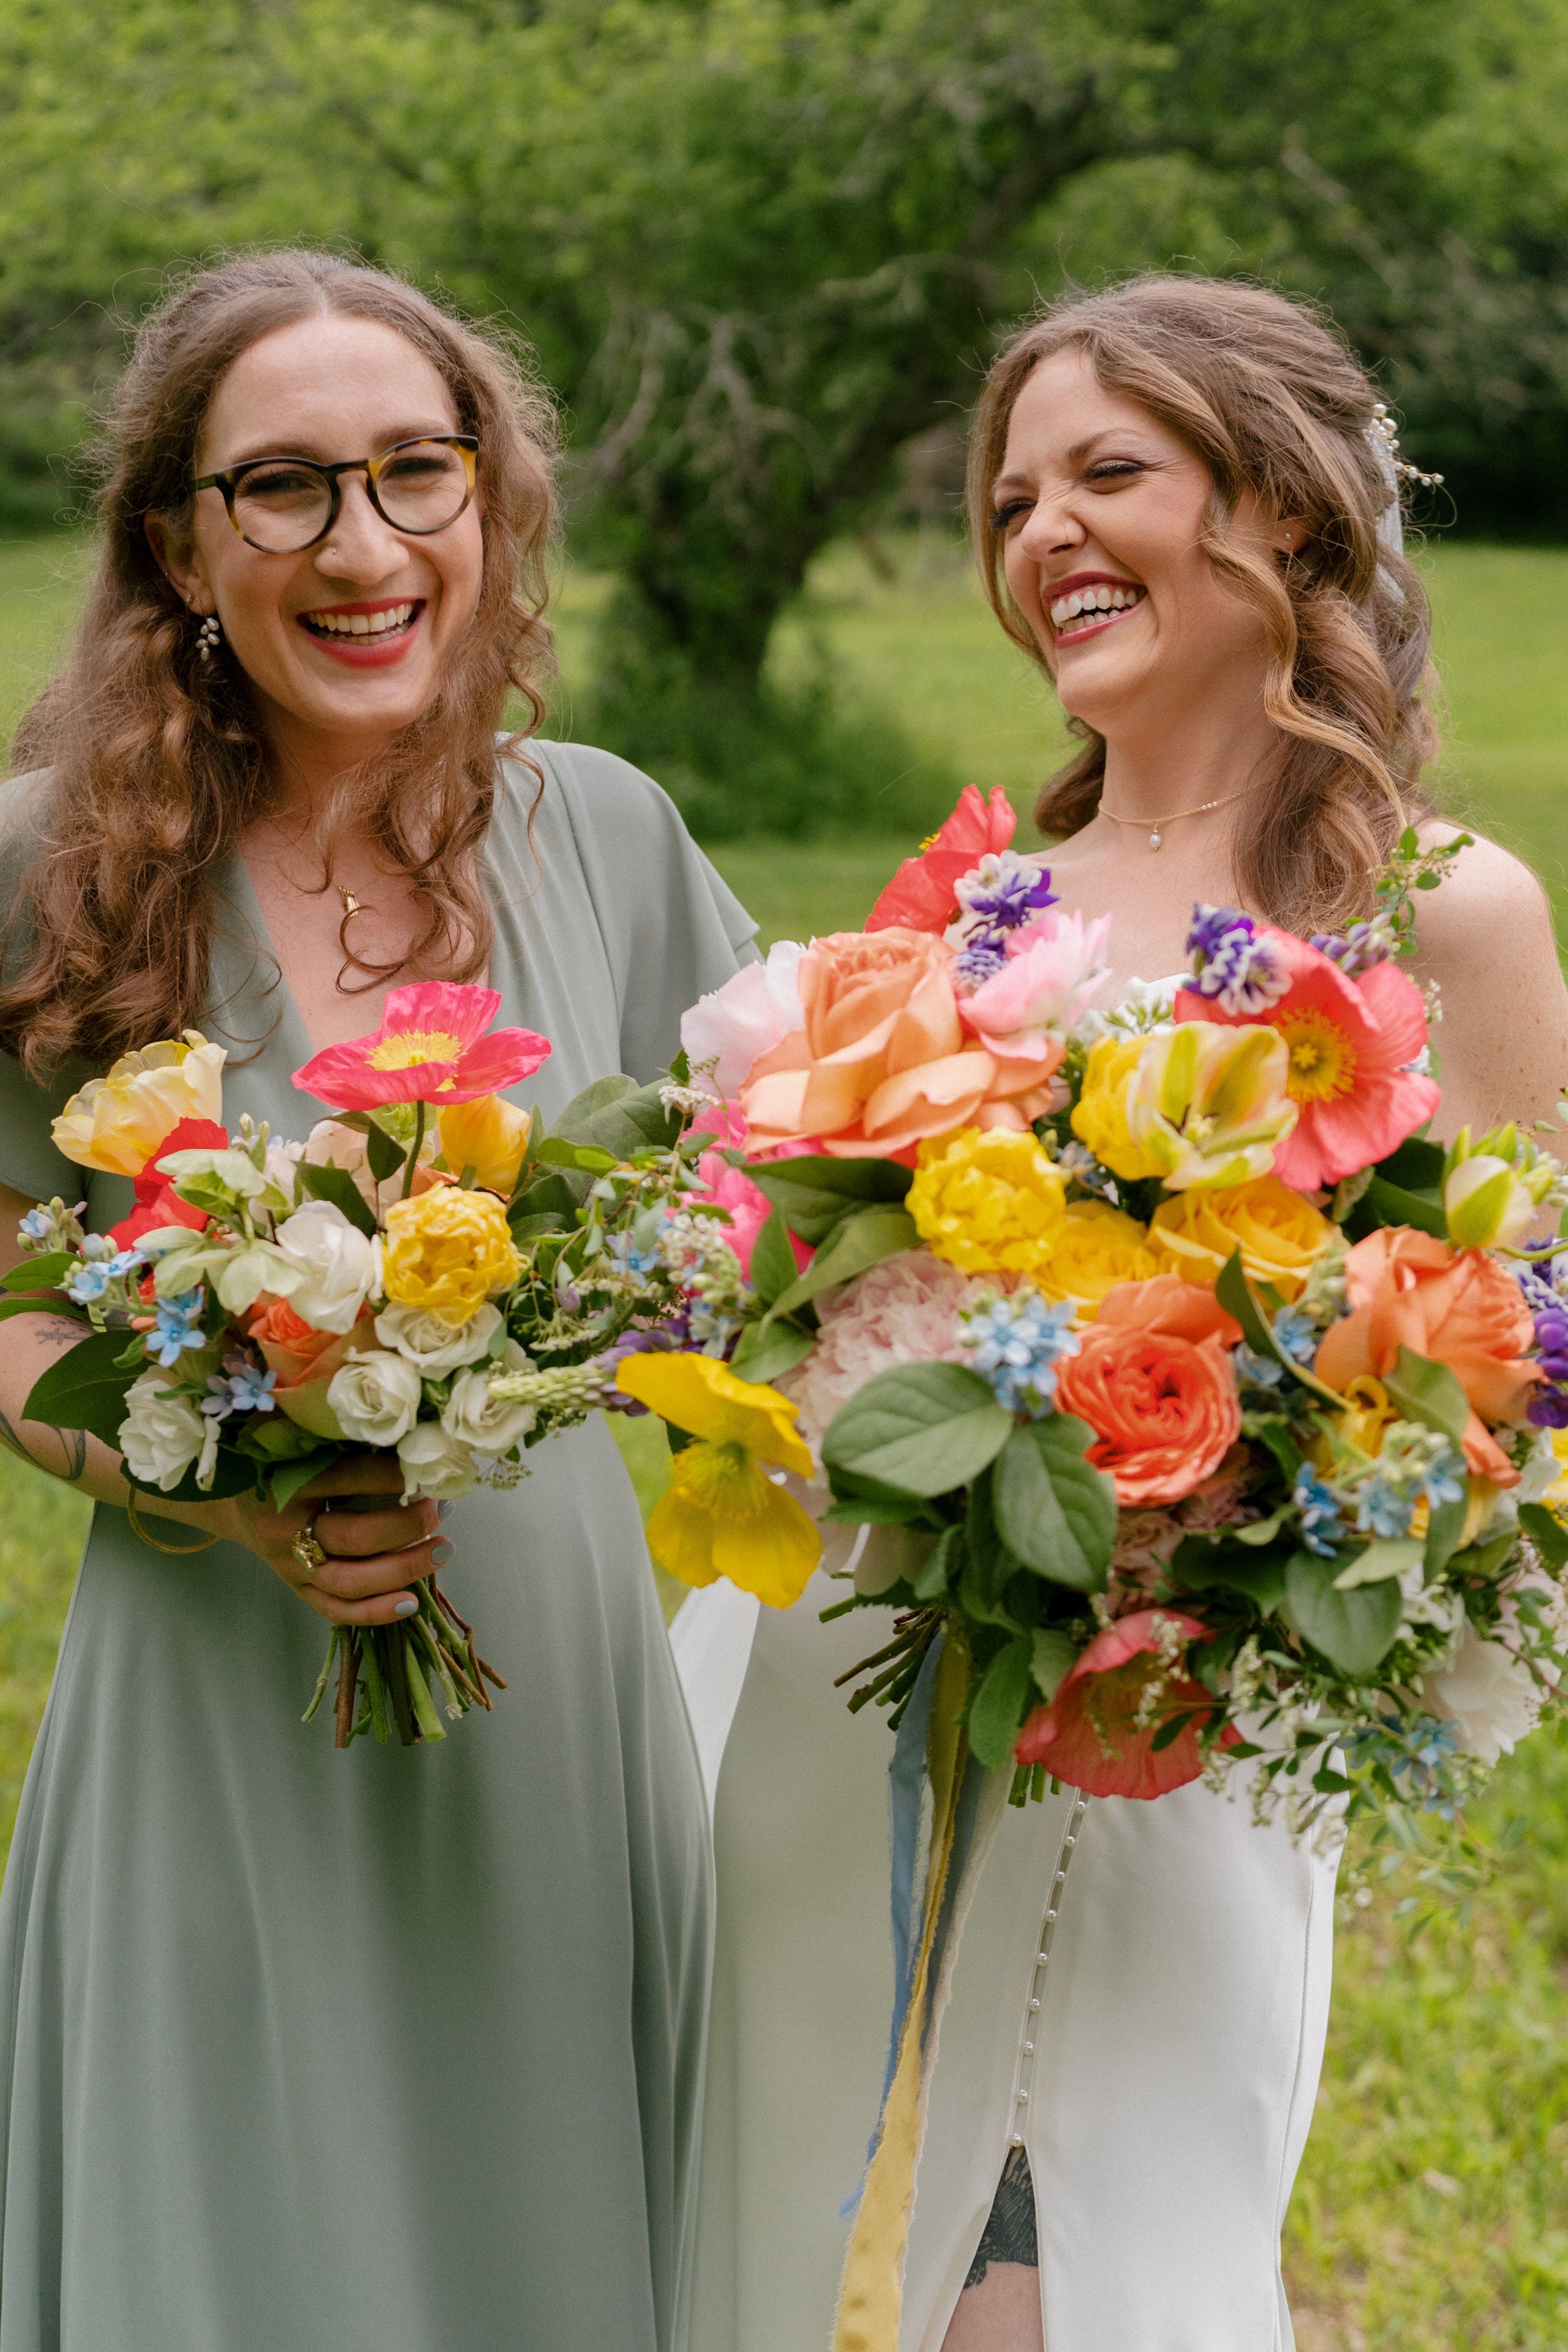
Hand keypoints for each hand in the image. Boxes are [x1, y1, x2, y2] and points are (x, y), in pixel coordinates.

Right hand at [215, 1451, 446, 1626]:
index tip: (430, 1469)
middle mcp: (287, 1528)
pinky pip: (337, 1611)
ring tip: (443, 1549)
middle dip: (408, 1525)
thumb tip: (409, 1437)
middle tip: (444, 1508)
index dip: (394, 1474)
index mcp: (287, 1482)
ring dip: (404, 1568)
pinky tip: (412, 1602)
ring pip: (351, 1581)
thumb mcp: (301, 1445)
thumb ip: (342, 1441)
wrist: (234, 1505)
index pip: (349, 1478)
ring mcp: (290, 1566)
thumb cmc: (279, 1466)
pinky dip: (375, 1611)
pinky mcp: (297, 1590)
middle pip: (355, 1536)